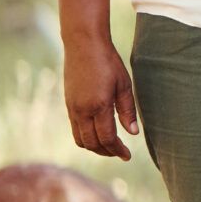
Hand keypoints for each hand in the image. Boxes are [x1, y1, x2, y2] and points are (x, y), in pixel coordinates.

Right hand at [64, 40, 140, 159]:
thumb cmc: (108, 62)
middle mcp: (81, 110)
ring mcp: (71, 108)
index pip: (107, 138)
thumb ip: (128, 111)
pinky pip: (75, 129)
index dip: (117, 150)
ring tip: (110, 146)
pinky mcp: (67, 104)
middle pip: (92, 143)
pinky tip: (98, 133)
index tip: (127, 156)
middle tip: (120, 153)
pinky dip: (85, 137)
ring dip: (94, 147)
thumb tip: (133, 133)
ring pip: (80, 139)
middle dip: (106, 152)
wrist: (83, 45)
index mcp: (98, 106)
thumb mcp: (124, 85)